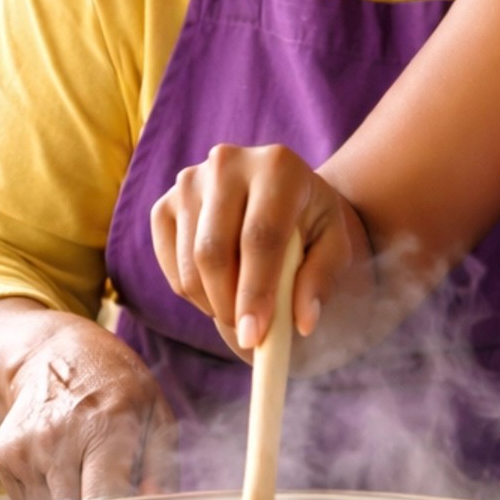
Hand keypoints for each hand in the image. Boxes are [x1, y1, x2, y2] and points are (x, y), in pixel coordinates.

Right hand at [0, 318, 175, 499]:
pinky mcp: (2, 457)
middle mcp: (59, 438)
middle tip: (109, 493)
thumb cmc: (116, 387)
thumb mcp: (155, 415)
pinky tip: (58, 464)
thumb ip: (162, 470)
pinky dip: (46, 495)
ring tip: (82, 468)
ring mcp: (26, 448)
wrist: (52, 354)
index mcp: (106, 427)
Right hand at [150, 142, 363, 357]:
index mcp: (277, 166)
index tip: (254, 336)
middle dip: (228, 304)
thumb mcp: (333, 245)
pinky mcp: (165, 203)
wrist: (279, 193)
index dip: (256, 291)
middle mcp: (227, 163)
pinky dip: (191, 290)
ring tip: (240, 311)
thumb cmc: (309, 221)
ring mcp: (190, 181)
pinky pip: (169, 262)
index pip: (260, 237)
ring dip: (211, 302)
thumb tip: (302, 322)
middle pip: (215, 250)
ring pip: (189, 262)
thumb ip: (321, 279)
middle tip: (247, 336)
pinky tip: (218, 291)